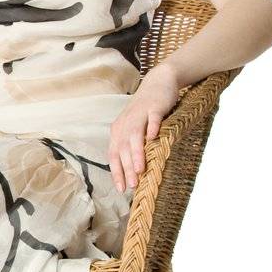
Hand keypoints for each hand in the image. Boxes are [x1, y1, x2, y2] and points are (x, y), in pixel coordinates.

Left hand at [109, 64, 180, 191]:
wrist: (158, 83)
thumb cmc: (146, 112)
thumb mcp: (135, 129)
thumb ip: (132, 146)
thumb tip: (134, 173)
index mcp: (118, 131)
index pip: (113, 155)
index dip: (116, 172)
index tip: (121, 189)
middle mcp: (125, 124)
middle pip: (123, 149)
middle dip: (127, 168)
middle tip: (133, 185)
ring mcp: (139, 115)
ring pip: (135, 136)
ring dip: (137, 154)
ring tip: (140, 170)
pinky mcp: (154, 107)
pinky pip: (152, 119)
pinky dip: (151, 128)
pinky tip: (153, 139)